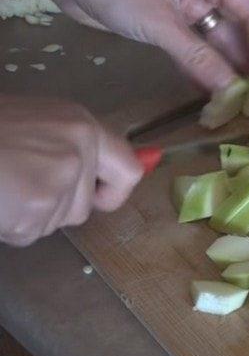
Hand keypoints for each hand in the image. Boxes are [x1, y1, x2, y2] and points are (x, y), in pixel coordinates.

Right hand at [0, 96, 142, 246]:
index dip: (114, 193)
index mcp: (81, 124)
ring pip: (56, 222)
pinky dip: (8, 225)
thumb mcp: (32, 126)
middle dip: (53, 209)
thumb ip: (67, 147)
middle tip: (17, 185)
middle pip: (84, 207)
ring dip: (26, 216)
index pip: (128, 169)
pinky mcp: (38, 201)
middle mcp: (80, 146)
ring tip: (1, 187)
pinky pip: (29, 232)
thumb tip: (111, 177)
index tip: (97, 200)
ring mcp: (61, 174)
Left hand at [13, 0, 248, 89]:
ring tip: (235, 104)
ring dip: (222, 72)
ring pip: (212, 44)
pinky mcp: (162, 24)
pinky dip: (198, 71)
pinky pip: (189, 51)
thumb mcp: (161, 23)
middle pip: (235, 31)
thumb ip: (199, 58)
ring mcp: (181, 8)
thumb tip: (232, 91)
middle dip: (245, 64)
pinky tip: (207, 96)